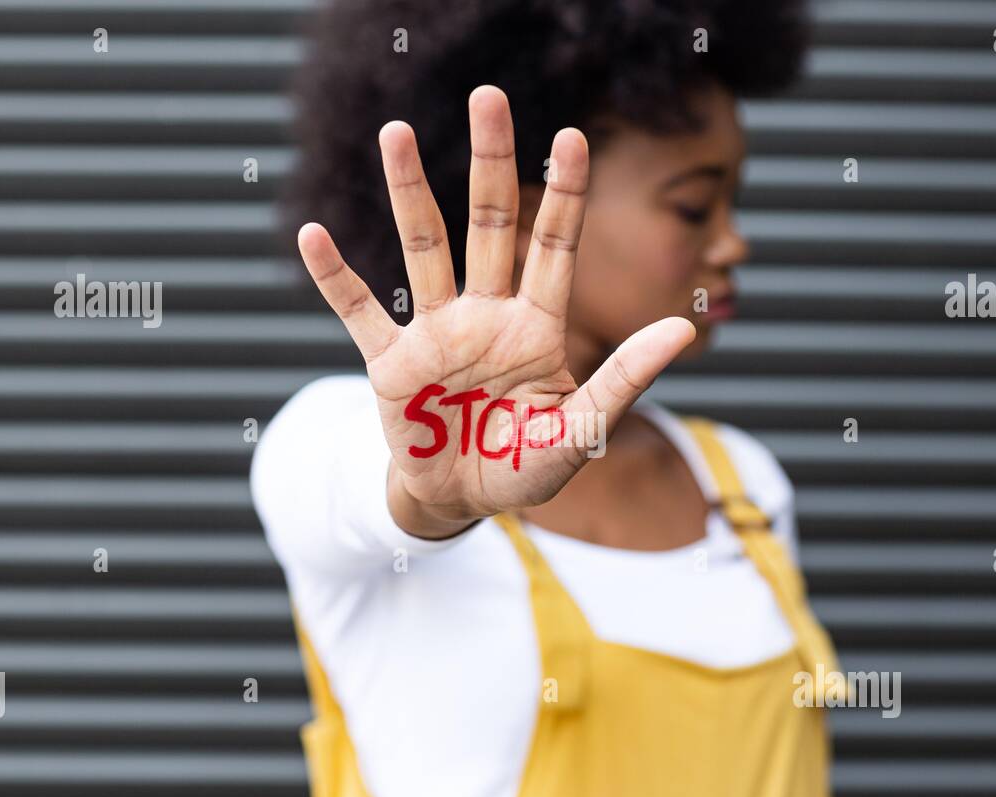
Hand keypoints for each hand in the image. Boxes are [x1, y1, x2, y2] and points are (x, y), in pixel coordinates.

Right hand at [297, 85, 694, 537]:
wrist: (464, 502)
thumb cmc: (528, 468)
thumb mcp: (582, 428)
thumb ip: (625, 377)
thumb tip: (684, 328)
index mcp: (536, 328)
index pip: (554, 246)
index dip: (563, 193)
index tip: (572, 136)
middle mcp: (486, 316)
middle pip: (489, 223)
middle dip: (491, 162)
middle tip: (489, 97)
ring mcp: (436, 335)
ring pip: (423, 249)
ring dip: (410, 192)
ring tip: (397, 133)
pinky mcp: (392, 366)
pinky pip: (360, 313)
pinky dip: (336, 279)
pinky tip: (311, 235)